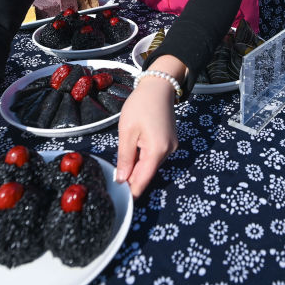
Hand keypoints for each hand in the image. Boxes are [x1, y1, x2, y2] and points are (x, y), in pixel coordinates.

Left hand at [116, 57, 180, 196]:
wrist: (159, 86)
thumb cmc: (140, 105)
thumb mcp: (127, 131)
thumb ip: (125, 158)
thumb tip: (122, 180)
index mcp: (157, 150)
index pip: (143, 181)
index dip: (130, 191)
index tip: (118, 198)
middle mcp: (168, 152)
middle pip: (147, 174)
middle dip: (132, 178)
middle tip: (114, 179)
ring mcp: (171, 147)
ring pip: (150, 165)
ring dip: (137, 167)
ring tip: (122, 162)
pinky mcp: (169, 142)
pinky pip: (154, 157)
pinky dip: (143, 158)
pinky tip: (133, 152)